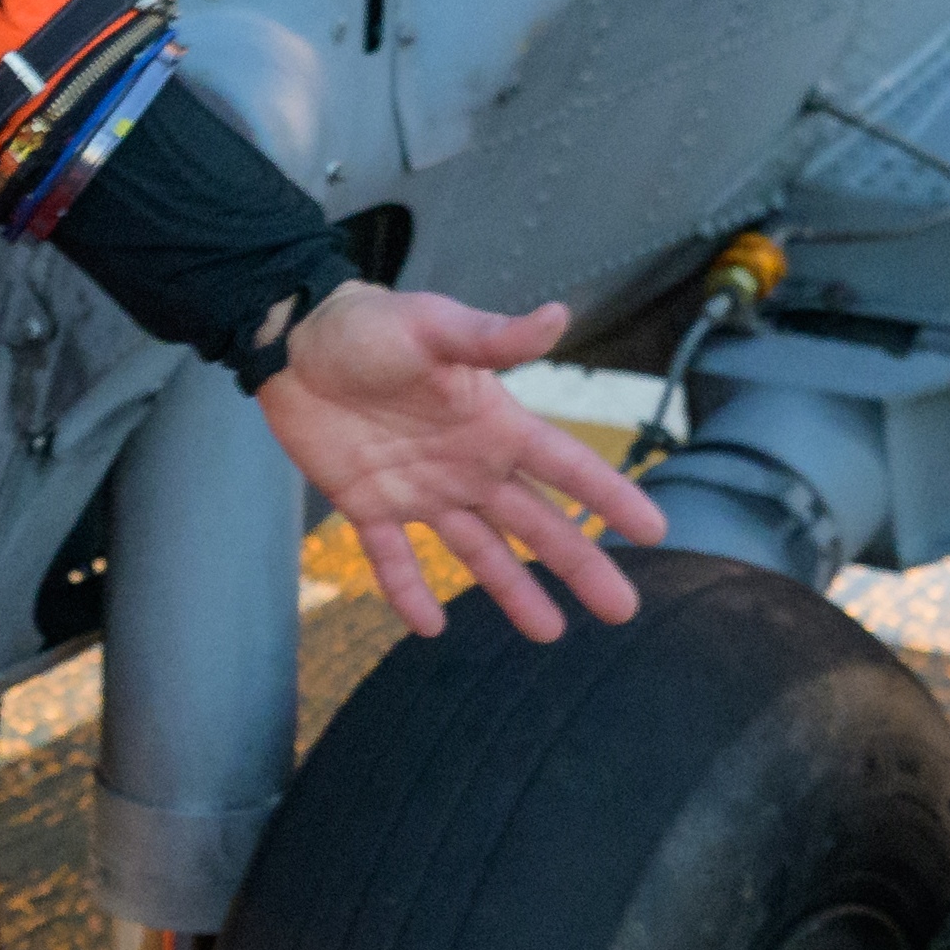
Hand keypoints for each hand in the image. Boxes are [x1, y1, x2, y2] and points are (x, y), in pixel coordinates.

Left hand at [258, 284, 660, 641]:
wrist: (295, 342)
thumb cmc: (369, 327)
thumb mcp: (434, 328)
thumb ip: (493, 338)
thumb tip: (559, 315)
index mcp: (493, 423)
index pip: (565, 467)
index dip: (608, 497)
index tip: (654, 530)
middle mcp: (467, 465)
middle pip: (536, 524)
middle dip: (579, 565)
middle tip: (620, 611)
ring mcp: (421, 490)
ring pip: (478, 552)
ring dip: (513, 591)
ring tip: (549, 634)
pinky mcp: (368, 506)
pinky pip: (394, 559)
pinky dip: (408, 592)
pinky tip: (430, 626)